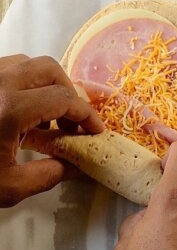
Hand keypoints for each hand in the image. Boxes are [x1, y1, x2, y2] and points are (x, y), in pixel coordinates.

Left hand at [0, 54, 104, 206]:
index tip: (95, 130)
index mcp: (9, 108)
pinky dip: (24, 82)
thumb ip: (49, 174)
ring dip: (46, 84)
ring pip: (26, 63)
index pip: (63, 99)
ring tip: (45, 114)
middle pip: (48, 69)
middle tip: (71, 120)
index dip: (86, 115)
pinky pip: (6, 67)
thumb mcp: (9, 186)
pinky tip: (20, 109)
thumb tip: (76, 166)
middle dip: (68, 92)